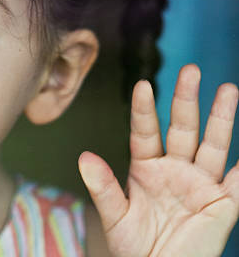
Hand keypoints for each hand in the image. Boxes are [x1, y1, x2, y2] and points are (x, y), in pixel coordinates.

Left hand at [79, 64, 238, 256]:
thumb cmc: (134, 246)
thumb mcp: (115, 216)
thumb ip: (102, 187)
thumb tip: (84, 157)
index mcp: (146, 168)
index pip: (145, 131)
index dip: (144, 110)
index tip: (142, 85)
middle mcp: (175, 168)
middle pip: (182, 128)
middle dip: (186, 100)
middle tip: (190, 70)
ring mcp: (200, 183)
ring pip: (213, 145)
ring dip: (221, 118)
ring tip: (228, 89)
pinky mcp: (223, 204)